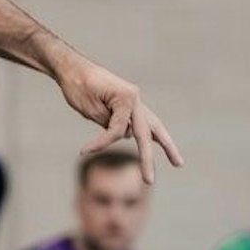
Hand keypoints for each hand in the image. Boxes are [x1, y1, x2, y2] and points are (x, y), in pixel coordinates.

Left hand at [55, 57, 182, 183]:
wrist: (72, 68)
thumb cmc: (78, 86)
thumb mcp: (90, 108)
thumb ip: (110, 124)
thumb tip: (127, 134)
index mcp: (127, 97)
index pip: (118, 129)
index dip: (102, 142)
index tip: (84, 151)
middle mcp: (135, 98)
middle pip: (147, 132)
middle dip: (149, 158)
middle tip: (149, 181)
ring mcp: (135, 101)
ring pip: (154, 126)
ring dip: (164, 144)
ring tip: (178, 163)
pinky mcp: (129, 104)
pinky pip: (141, 123)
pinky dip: (148, 135)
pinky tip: (158, 145)